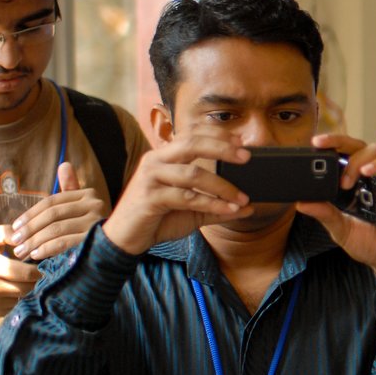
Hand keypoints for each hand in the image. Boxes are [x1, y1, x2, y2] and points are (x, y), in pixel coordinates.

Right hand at [0, 225, 40, 316]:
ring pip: (27, 297)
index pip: (26, 272)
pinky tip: (23, 288)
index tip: (46, 263)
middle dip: (41, 279)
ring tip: (36, 279)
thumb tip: (27, 235)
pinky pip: (20, 305)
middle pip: (29, 287)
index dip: (40, 268)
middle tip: (46, 271)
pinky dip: (25, 298)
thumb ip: (7, 232)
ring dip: (35, 289)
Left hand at [7, 162, 107, 261]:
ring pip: (56, 229)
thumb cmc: (90, 228)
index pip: (52, 202)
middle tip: (14, 242)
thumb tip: (64, 164)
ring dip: (34, 241)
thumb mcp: (79, 208)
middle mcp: (95, 205)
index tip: (14, 226)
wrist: (114, 249)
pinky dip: (47, 249)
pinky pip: (65, 242)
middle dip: (30, 229)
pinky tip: (36, 255)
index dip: (31, 213)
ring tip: (21, 251)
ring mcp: (96, 222)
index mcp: (88, 194)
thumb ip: (69, 189)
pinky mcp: (95, 240)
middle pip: (53, 214)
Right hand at [101, 130, 254, 254]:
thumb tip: (249, 207)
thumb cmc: (158, 219)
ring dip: (222, 186)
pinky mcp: (149, 197)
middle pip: (192, 144)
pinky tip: (229, 209)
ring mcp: (150, 177)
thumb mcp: (193, 211)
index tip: (241, 141)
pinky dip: (211, 203)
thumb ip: (218, 206)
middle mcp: (155, 160)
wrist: (126, 239)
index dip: (217, 135)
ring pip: (192, 173)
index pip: (192, 135)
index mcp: (164, 156)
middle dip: (222, 148)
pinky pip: (186, 197)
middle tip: (246, 157)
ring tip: (243, 198)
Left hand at [296, 134, 375, 280]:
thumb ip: (324, 214)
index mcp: (355, 183)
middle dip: (338, 141)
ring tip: (346, 180)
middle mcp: (372, 177)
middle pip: (358, 145)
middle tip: (321, 148)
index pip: (342, 155)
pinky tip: (368, 173)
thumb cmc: (371, 244)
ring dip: (358, 159)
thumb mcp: (340, 229)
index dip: (330, 145)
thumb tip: (300, 202)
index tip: (313, 143)